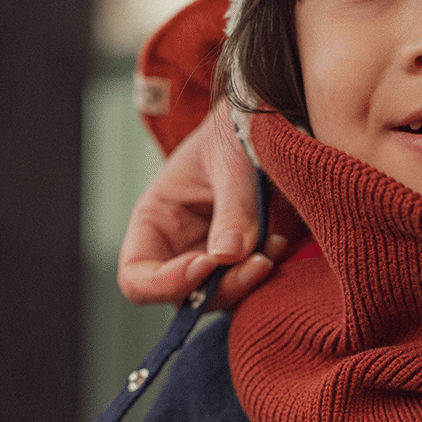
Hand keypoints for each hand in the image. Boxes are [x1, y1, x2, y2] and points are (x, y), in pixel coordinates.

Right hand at [118, 108, 289, 309]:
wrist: (267, 124)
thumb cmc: (233, 133)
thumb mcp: (230, 161)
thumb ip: (232, 207)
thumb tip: (227, 257)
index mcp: (155, 222)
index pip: (137, 276)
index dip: (165, 283)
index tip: (207, 264)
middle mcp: (180, 248)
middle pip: (187, 298)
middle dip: (224, 286)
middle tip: (260, 262)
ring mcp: (215, 258)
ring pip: (225, 296)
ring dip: (251, 280)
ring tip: (278, 242)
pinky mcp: (248, 260)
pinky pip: (255, 282)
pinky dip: (271, 268)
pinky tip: (284, 239)